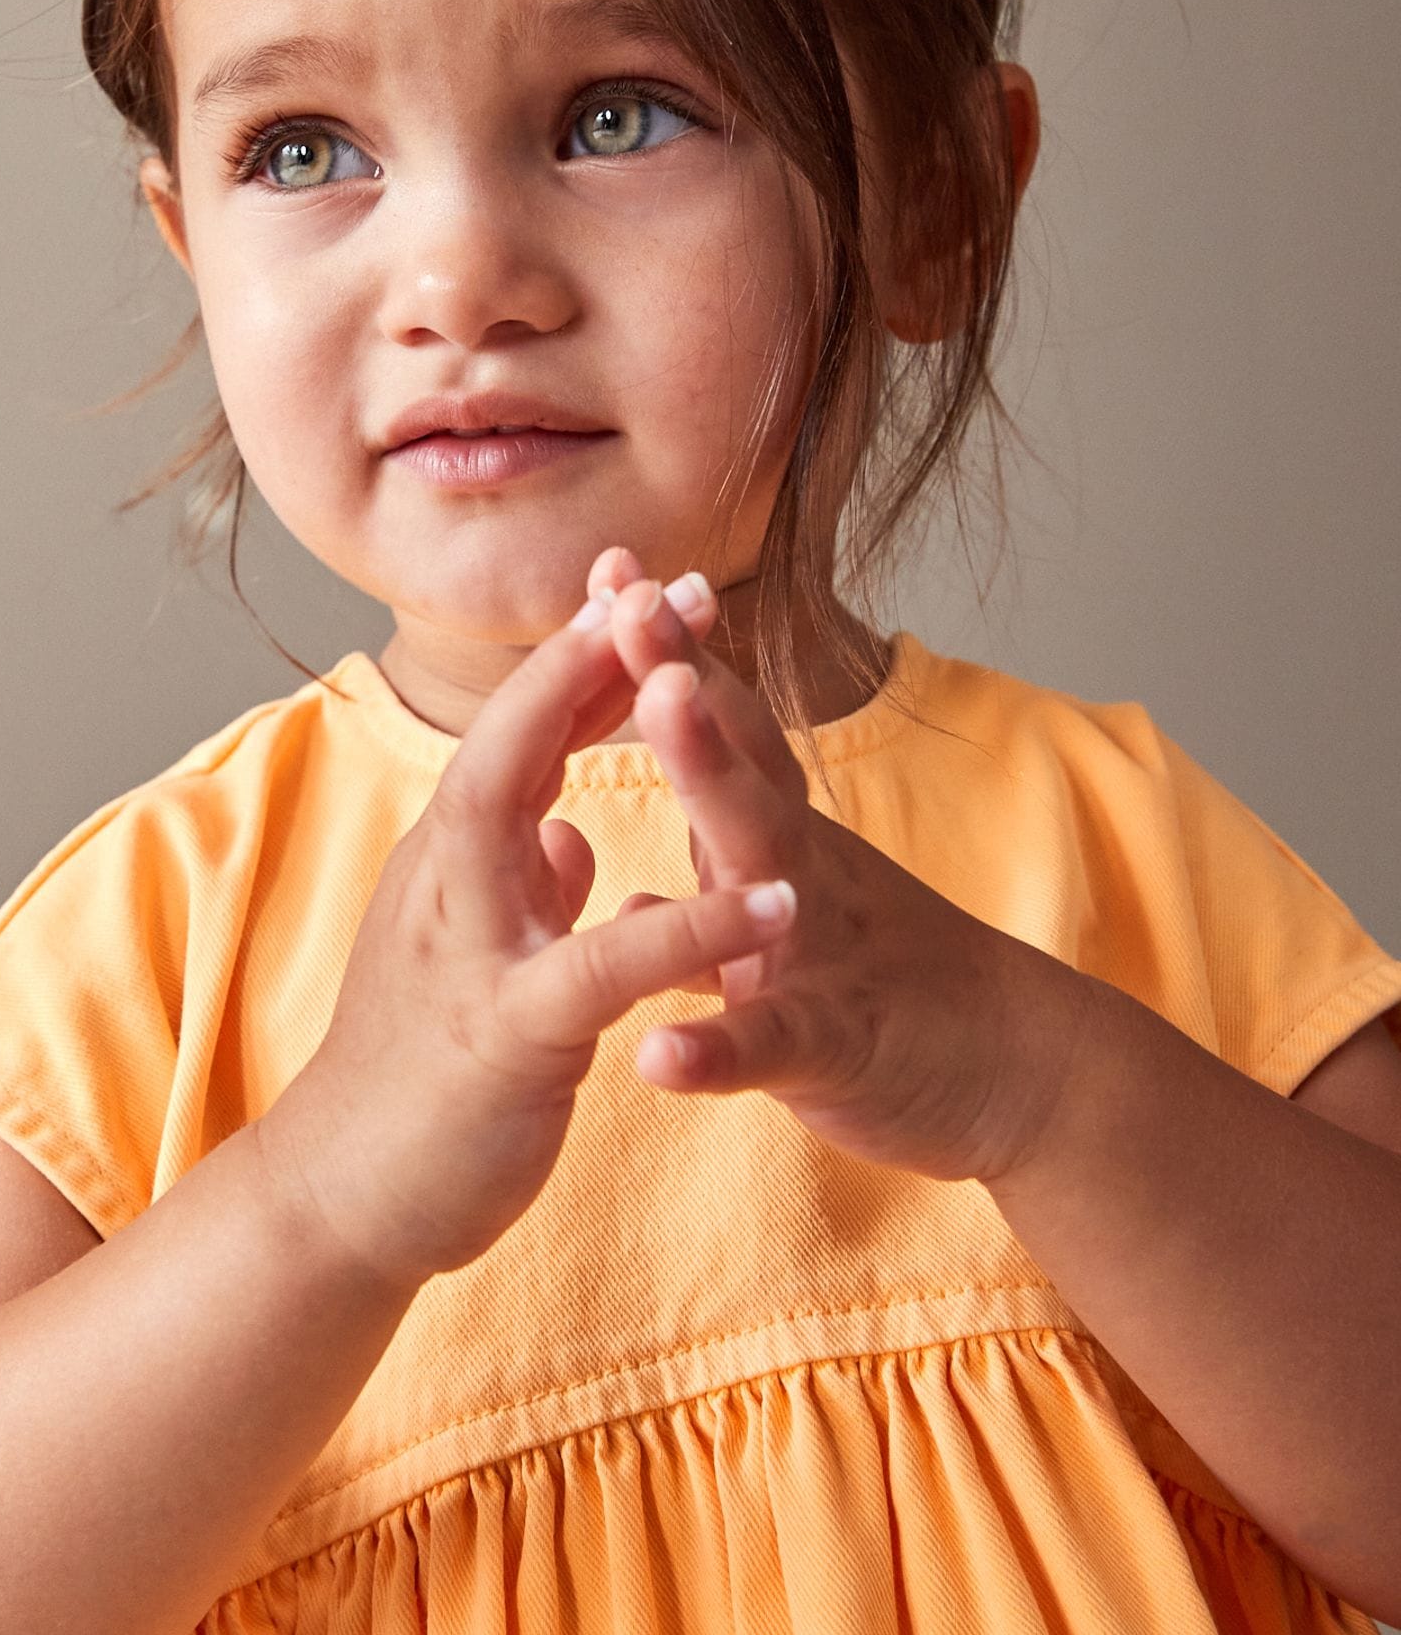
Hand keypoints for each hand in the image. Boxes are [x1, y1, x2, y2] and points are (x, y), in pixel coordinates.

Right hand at [262, 590, 803, 1288]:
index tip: (652, 589)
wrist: (339, 1201)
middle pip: (510, 736)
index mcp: (453, 863)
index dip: (582, 658)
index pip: (518, 732)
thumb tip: (567, 830)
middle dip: (589, 654)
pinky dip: (686, 926)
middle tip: (684, 588)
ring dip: (611, 755)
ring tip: (713, 685)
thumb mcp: (473, 957)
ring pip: (526, 815)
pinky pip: (602, 968)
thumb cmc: (413, 1077)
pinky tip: (775, 904)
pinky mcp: (504, 1038)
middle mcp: (446, 885)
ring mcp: (466, 954)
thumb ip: (520, 883)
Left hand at [583, 550, 1089, 1189]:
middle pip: (738, 758)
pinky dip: (718, 1048)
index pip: (721, 724)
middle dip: (682, 676)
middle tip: (633, 597)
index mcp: (779, 837)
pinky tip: (659, 1055)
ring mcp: (818, 950)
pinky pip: (772, 1043)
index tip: (612, 564)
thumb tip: (625, 880)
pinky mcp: (835, 1046)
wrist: (1023, 1071)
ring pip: (761, 862)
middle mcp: (799, 870)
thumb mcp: (791, 915)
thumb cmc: (893, 988)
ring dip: (712, 783)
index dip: (667, 648)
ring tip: (662, 707)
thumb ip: (713, 884)